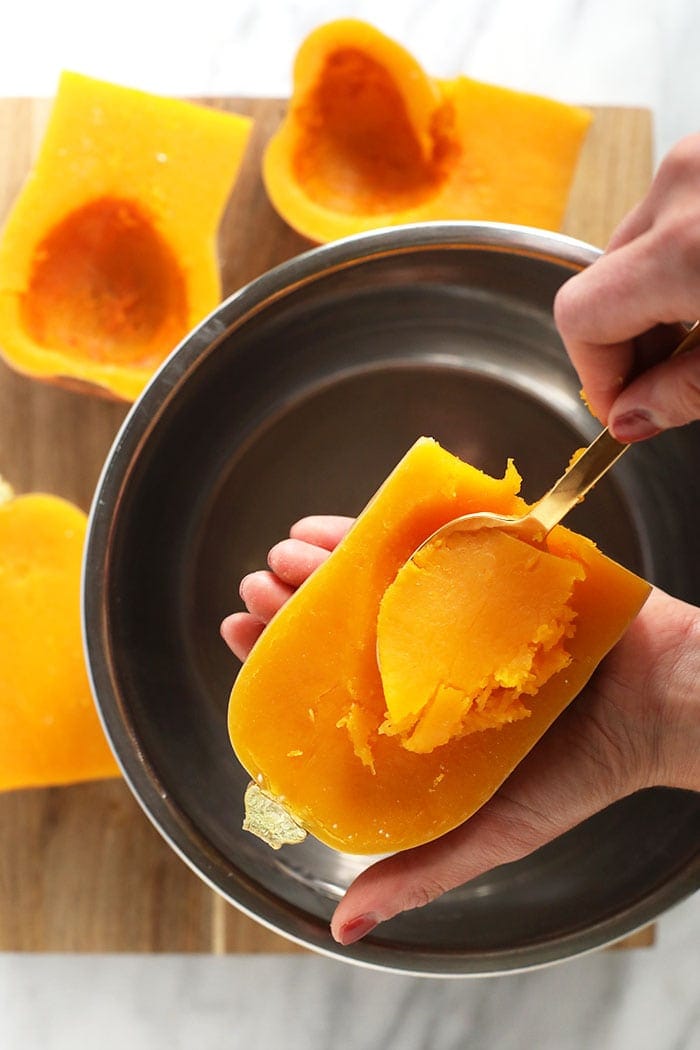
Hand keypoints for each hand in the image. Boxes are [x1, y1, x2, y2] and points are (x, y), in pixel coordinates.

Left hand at [222, 516, 699, 945]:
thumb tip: (345, 924)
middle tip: (254, 586)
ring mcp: (462, 606)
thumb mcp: (493, 830)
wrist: (666, 706)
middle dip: (292, 602)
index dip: (277, 656)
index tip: (235, 630)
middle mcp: (434, 654)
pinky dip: (385, 526)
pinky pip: (430, 537)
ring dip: (323, 561)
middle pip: (346, 620)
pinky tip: (345, 523)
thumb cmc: (582, 772)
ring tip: (283, 556)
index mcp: (422, 709)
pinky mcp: (496, 564)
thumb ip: (422, 868)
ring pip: (378, 575)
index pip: (331, 678)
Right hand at [554, 133, 699, 441]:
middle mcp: (680, 185)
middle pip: (602, 284)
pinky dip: (677, 262)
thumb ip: (684, 393)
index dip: (595, 375)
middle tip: (672, 381)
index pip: (579, 318)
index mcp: (686, 247)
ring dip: (653, 301)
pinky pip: (667, 217)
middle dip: (627, 342)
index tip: (627, 409)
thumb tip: (629, 418)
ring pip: (632, 252)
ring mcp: (697, 157)